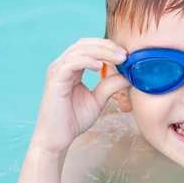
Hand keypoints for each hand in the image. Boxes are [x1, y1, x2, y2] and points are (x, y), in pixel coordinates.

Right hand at [34, 38, 129, 153]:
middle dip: (107, 46)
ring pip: (79, 50)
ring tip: (118, 58)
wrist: (57, 138)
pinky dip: (86, 61)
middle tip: (125, 54)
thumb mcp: (98, 99)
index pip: (89, 47)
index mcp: (72, 68)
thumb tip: (129, 75)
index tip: (127, 55)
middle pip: (84, 44)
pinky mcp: (55, 80)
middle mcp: (62, 65)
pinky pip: (71, 63)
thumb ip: (110, 85)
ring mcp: (57, 71)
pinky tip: (100, 66)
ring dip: (101, 51)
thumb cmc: (74, 119)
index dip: (108, 47)